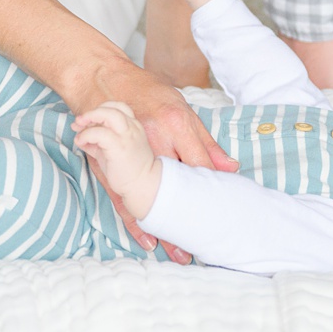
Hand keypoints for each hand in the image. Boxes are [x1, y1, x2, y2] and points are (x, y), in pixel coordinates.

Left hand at [73, 100, 161, 219]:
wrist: (143, 185)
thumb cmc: (128, 169)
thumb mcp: (113, 150)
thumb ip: (98, 142)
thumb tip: (80, 136)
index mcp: (133, 126)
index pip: (119, 107)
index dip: (101, 109)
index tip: (89, 120)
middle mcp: (132, 128)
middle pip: (113, 107)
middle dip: (92, 112)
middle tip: (79, 121)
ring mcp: (127, 136)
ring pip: (108, 115)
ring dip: (89, 118)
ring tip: (78, 127)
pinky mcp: (119, 147)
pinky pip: (100, 133)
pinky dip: (86, 135)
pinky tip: (81, 142)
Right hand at [82, 58, 235, 260]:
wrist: (102, 80)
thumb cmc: (148, 93)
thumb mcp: (183, 110)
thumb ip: (205, 142)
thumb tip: (230, 167)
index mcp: (174, 124)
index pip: (198, 163)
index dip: (210, 188)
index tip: (222, 209)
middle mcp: (152, 140)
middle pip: (175, 184)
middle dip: (189, 213)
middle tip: (203, 242)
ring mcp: (128, 154)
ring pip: (150, 197)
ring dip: (164, 225)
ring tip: (178, 251)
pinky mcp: (109, 165)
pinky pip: (123, 200)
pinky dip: (136, 221)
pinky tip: (147, 239)